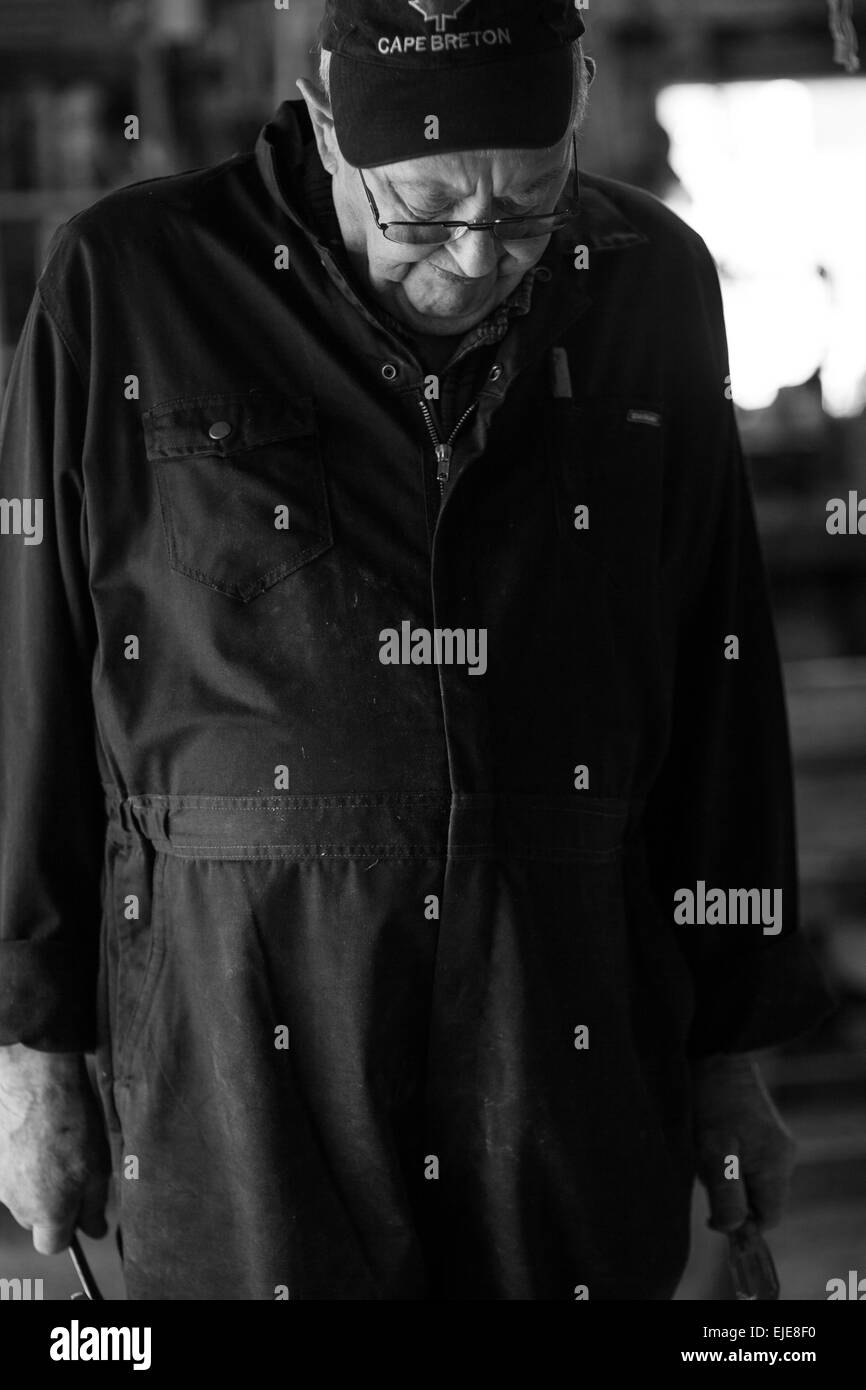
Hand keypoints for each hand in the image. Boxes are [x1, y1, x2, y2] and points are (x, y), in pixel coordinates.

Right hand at [0, 1043, 109, 1253]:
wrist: (36, 1085)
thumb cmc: (72, 1126)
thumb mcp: (99, 1170)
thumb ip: (93, 1208)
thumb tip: (95, 1231)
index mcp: (47, 1213)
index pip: (53, 1245)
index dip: (70, 1231)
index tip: (84, 1212)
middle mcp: (18, 1204)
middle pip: (37, 1219)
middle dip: (55, 1205)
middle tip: (76, 1171)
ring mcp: (2, 1183)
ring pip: (25, 1195)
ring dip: (40, 1182)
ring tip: (59, 1149)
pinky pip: (14, 1173)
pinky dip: (27, 1164)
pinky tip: (41, 1139)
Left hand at [691, 1052, 795, 1232]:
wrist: (715, 1052)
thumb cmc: (713, 1100)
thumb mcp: (713, 1151)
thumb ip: (726, 1194)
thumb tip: (732, 1229)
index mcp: (776, 1165)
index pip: (768, 1218)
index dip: (741, 1222)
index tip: (712, 1208)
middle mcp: (783, 1156)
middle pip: (759, 1199)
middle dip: (730, 1195)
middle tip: (704, 1167)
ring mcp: (774, 1142)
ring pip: (750, 1180)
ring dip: (725, 1175)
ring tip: (705, 1147)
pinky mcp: (762, 1130)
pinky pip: (747, 1161)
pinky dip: (726, 1159)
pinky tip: (710, 1138)